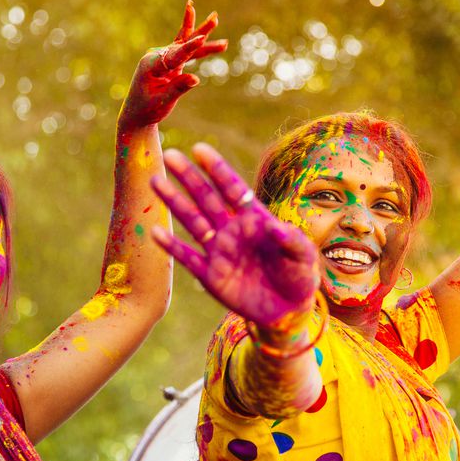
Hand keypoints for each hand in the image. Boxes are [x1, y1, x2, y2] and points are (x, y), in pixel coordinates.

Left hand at [118, 0, 227, 130]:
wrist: (137, 113)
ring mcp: (164, 58)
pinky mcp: (171, 62)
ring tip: (216, 19)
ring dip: (202, 34)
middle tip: (214, 17)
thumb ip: (177, 88)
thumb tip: (196, 79)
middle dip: (198, 30)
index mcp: (150, 64)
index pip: (174, 55)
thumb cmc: (146, 109)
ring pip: (186, 44)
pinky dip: (199, 47)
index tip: (201, 39)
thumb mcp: (161, 101)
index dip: (189, 48)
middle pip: (181, 41)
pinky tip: (212, 41)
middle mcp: (157, 56)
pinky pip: (186, 52)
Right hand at [151, 143, 318, 327]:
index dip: (217, 169)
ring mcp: (219, 251)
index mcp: (255, 220)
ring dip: (174, 202)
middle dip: (189, 177)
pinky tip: (156, 232)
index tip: (199, 149)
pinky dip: (172, 246)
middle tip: (170, 155)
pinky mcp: (211, 276)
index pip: (233, 189)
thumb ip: (291, 240)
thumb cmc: (299, 277)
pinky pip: (188, 257)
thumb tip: (274, 227)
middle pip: (207, 198)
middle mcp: (232, 230)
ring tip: (155, 181)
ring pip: (192, 221)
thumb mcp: (304, 257)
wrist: (287, 311)